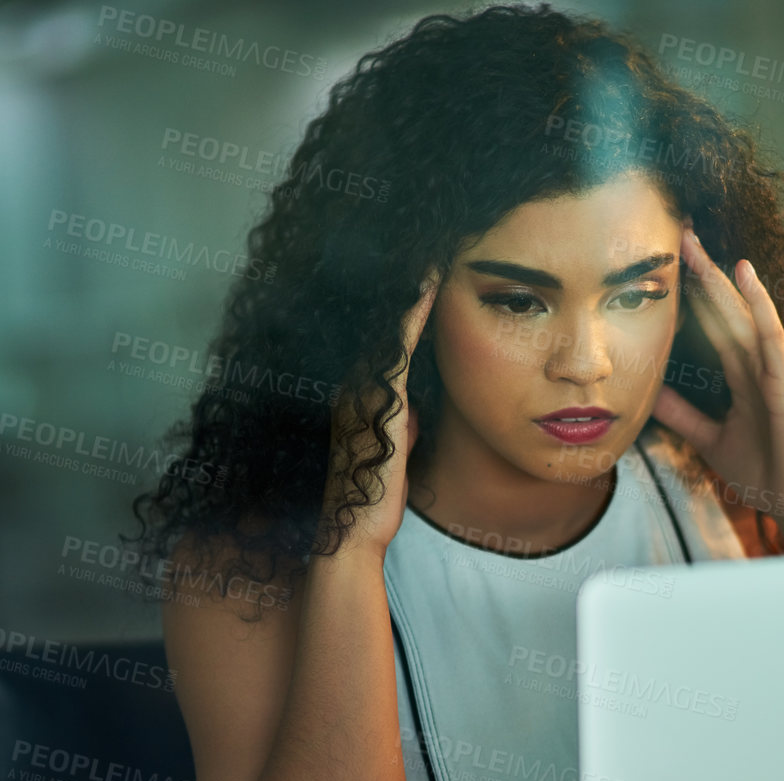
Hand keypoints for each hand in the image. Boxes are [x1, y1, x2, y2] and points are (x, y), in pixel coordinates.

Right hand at [325, 269, 441, 557]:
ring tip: (429, 248)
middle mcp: (354, 384)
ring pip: (388, 325)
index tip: (420, 270)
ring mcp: (363, 388)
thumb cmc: (375, 500)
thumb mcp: (393, 453)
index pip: (383, 340)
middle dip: (401, 284)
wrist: (353, 534)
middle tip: (424, 242)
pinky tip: (430, 281)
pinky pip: (399, 343)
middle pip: (381, 323)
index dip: (401, 306)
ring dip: (409, 287)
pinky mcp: (380, 398)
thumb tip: (413, 411)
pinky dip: (414, 310)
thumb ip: (401, 425)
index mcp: (357, 396)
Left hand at [653, 227, 783, 552]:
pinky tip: (744, 272)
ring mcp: (777, 368)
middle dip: (702, 273)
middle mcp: (761, 363)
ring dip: (720, 277)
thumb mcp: (710, 438)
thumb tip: (650, 394)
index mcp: (745, 374)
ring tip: (697, 245)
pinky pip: (770, 333)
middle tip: (677, 234)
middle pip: (727, 309)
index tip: (668, 263)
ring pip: (744, 312)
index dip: (692, 293)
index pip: (714, 323)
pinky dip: (758, 301)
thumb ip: (684, 414)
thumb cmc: (765, 472)